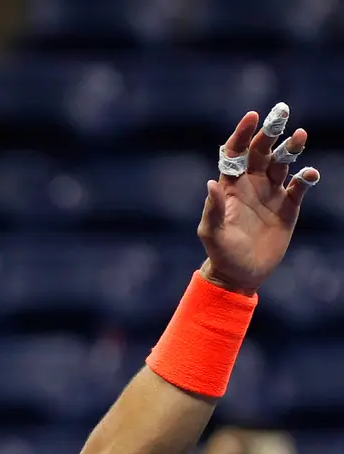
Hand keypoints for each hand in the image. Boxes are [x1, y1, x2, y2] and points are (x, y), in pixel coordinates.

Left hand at [198, 104, 318, 293]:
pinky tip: (309, 174)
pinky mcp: (288, 208)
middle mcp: (251, 184)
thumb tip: (211, 183)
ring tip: (299, 135)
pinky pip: (300, 187)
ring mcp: (271, 194)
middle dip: (270, 132)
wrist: (240, 273)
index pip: (235, 153)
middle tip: (281, 113)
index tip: (253, 116)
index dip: (243, 133)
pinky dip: (306, 178)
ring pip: (283, 164)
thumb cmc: (220, 252)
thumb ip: (213, 208)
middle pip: (262, 152)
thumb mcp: (212, 232)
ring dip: (291, 149)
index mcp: (230, 185)